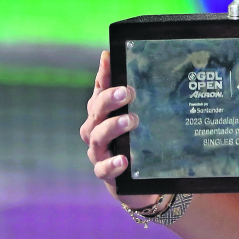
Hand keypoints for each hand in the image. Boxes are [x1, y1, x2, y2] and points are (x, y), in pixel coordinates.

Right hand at [79, 51, 155, 207]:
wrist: (140, 181)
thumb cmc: (139, 141)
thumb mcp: (143, 116)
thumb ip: (140, 95)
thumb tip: (141, 64)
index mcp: (103, 112)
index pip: (99, 89)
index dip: (102, 74)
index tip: (109, 58)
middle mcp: (95, 129)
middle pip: (96, 111)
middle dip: (109, 100)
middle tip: (126, 92)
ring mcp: (99, 152)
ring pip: (97, 137)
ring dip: (113, 127)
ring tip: (130, 120)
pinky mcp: (106, 173)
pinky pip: (103, 169)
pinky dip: (112, 164)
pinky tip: (123, 160)